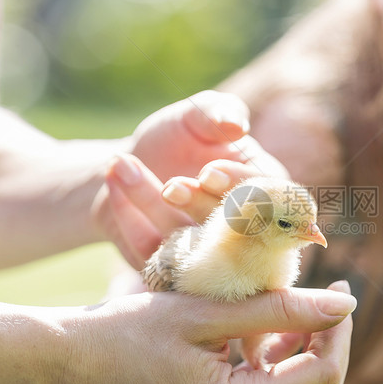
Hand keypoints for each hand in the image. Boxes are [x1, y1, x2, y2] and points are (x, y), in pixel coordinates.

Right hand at [51, 281, 353, 383]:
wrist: (76, 363)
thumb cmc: (132, 329)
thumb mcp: (208, 310)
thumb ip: (282, 308)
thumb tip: (346, 303)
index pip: (322, 375)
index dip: (340, 330)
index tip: (341, 289)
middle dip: (332, 347)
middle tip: (326, 301)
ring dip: (310, 362)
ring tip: (294, 315)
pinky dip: (284, 376)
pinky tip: (268, 339)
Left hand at [93, 90, 287, 267]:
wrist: (127, 165)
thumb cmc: (177, 135)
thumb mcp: (197, 114)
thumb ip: (218, 112)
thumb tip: (235, 125)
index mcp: (266, 191)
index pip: (270, 200)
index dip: (240, 190)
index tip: (207, 173)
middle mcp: (243, 232)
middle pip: (233, 231)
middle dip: (199, 206)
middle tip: (170, 185)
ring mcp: (204, 258)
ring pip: (186, 243)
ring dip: (152, 205)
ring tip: (122, 165)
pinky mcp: (166, 272)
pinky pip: (148, 252)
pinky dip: (127, 217)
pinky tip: (112, 178)